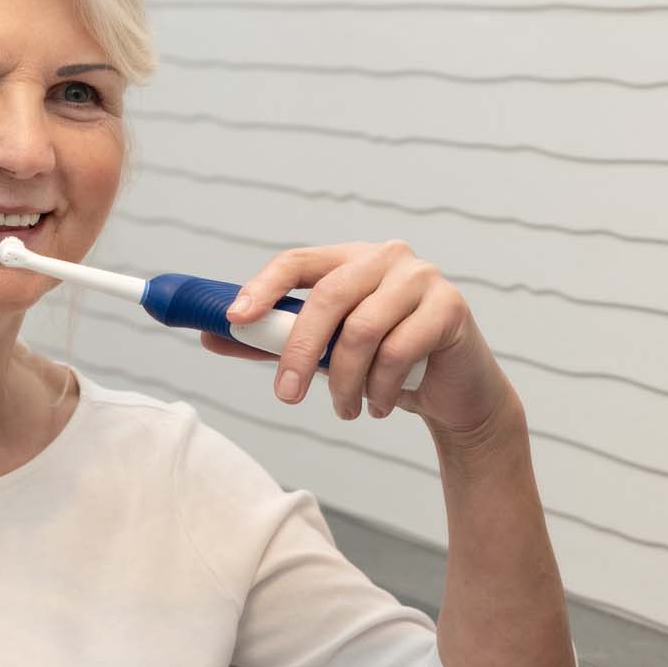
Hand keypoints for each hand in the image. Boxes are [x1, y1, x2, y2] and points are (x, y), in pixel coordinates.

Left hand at [204, 241, 518, 434]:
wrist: (455, 393)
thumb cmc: (386, 365)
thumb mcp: (326, 352)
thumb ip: (274, 341)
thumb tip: (212, 334)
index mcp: (352, 258)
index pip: (299, 260)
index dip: (263, 287)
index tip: (236, 319)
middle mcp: (387, 257)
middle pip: (327, 297)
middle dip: (299, 352)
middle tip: (287, 396)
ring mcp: (422, 278)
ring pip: (362, 331)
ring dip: (346, 382)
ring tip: (346, 409)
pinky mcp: (450, 307)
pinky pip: (398, 351)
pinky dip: (381, 389)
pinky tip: (379, 405)